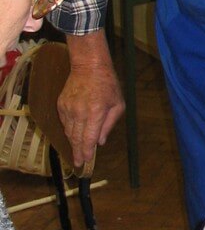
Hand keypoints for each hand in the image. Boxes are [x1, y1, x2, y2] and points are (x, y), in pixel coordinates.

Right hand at [60, 30, 124, 166]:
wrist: (89, 66)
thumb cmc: (108, 84)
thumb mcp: (118, 104)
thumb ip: (109, 124)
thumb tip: (100, 141)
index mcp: (95, 113)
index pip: (87, 139)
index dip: (85, 152)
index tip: (84, 162)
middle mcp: (79, 113)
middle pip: (75, 138)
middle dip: (77, 152)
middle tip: (78, 163)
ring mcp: (67, 109)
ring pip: (68, 131)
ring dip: (73, 141)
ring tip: (77, 150)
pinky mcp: (61, 105)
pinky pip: (64, 122)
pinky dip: (69, 129)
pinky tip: (74, 131)